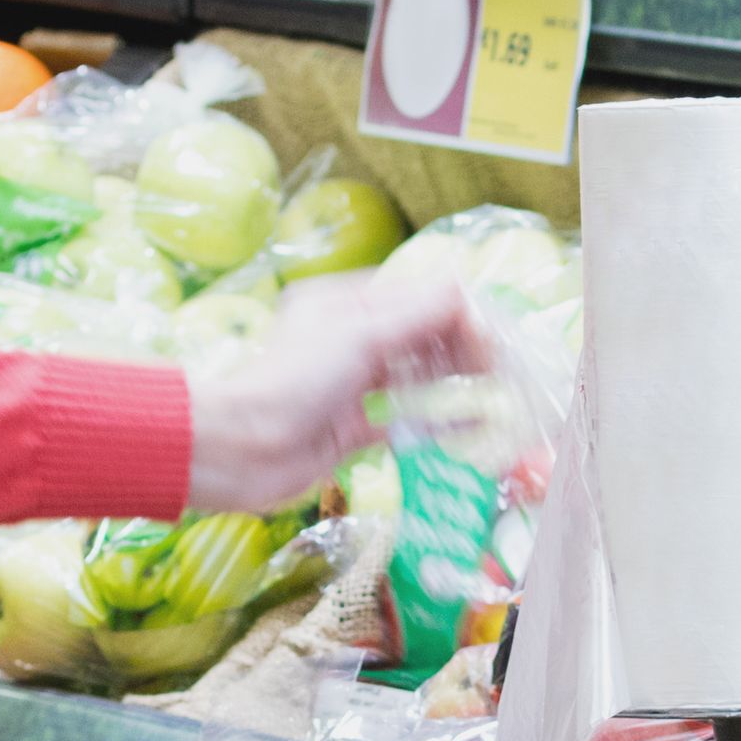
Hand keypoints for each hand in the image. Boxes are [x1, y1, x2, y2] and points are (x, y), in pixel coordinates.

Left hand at [188, 252, 492, 511]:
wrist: (241, 449)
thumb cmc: (293, 381)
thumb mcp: (359, 334)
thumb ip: (418, 314)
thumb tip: (466, 291)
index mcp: (345, 303)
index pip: (418, 297)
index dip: (459, 316)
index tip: (492, 342)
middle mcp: (350, 339)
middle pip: (421, 336)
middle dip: (462, 353)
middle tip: (499, 377)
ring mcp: (353, 384)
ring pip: (417, 377)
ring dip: (453, 387)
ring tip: (490, 402)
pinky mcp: (354, 427)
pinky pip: (404, 419)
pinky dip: (434, 423)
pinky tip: (464, 429)